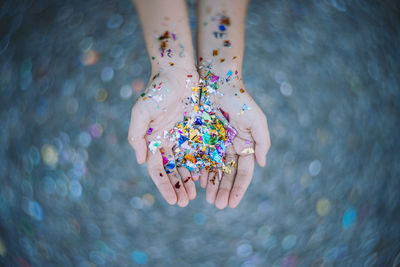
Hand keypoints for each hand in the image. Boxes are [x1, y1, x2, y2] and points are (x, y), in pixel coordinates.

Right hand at [128, 68, 198, 206]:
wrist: (178, 72)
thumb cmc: (157, 90)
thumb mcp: (141, 112)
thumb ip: (137, 136)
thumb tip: (140, 161)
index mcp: (153, 141)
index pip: (157, 170)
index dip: (164, 186)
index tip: (172, 200)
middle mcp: (167, 142)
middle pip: (172, 171)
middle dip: (178, 187)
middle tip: (185, 203)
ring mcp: (183, 138)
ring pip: (187, 165)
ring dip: (190, 181)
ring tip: (196, 196)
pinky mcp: (197, 131)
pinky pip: (200, 152)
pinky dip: (202, 166)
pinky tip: (207, 178)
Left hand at [199, 75, 270, 208]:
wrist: (218, 82)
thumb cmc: (240, 100)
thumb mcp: (256, 120)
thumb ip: (262, 142)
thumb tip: (263, 165)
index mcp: (245, 145)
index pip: (243, 173)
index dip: (239, 189)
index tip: (233, 204)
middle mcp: (230, 148)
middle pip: (227, 175)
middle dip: (224, 191)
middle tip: (218, 206)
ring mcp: (215, 144)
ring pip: (213, 170)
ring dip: (212, 186)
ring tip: (208, 200)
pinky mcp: (200, 138)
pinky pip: (199, 158)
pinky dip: (200, 171)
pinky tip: (197, 182)